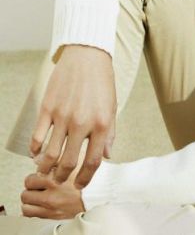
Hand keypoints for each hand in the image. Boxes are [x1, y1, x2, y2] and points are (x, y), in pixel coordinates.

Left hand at [20, 165, 84, 219]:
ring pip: (26, 207)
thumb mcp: (74, 161)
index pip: (30, 180)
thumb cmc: (87, 178)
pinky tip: (40, 204)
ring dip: (30, 201)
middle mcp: (51, 196)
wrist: (98, 195)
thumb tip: (37, 159)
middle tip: (38, 186)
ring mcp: (51, 208)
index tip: (40, 176)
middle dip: (31, 189)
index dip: (34, 176)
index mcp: (55, 180)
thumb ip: (55, 159)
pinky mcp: (53, 217)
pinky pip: (32, 216)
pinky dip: (33, 210)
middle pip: (26, 193)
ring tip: (37, 195)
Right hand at [29, 44, 116, 188]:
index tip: (79, 184)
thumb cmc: (101, 82)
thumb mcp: (112, 107)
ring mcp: (62, 116)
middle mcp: (81, 122)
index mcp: (101, 124)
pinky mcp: (48, 108)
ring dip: (46, 168)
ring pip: (50, 154)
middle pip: (68, 163)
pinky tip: (37, 152)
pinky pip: (37, 136)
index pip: (92, 162)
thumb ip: (109, 133)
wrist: (87, 56)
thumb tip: (106, 156)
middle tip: (60, 180)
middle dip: (62, 177)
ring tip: (46, 171)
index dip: (85, 178)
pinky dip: (35, 149)